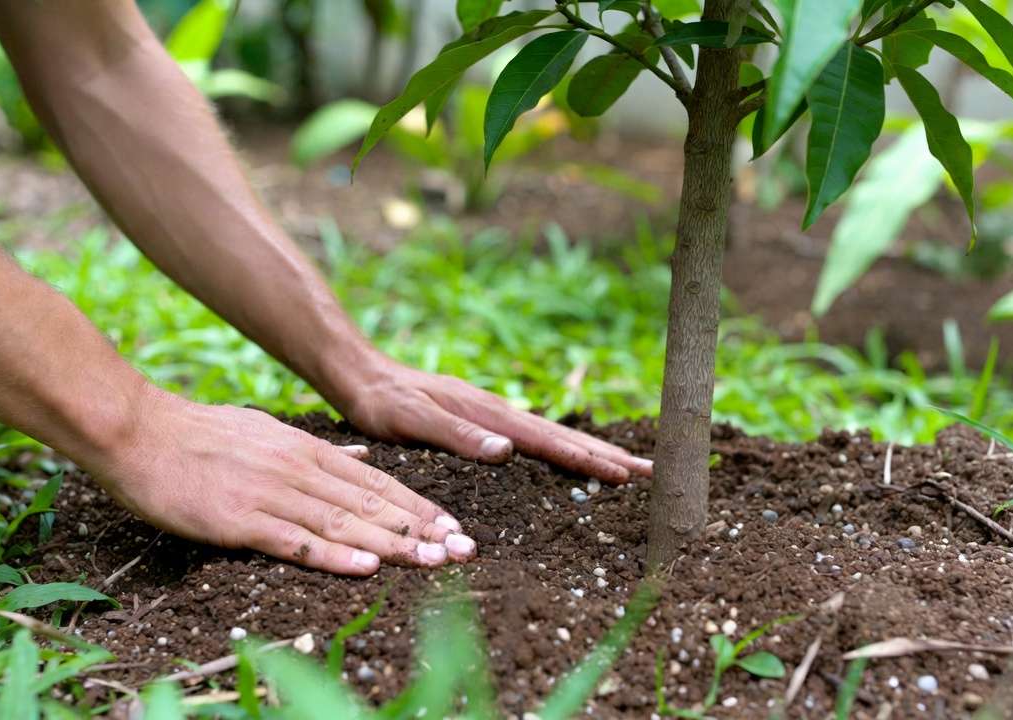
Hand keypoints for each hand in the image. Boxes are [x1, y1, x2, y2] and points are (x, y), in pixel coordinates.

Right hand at [91, 388, 475, 574]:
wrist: (138, 431)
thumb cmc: (200, 435)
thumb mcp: (268, 430)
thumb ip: (317, 448)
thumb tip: (361, 456)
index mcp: (306, 450)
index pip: (378, 482)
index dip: (420, 506)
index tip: (455, 527)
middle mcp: (298, 469)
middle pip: (373, 504)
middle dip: (423, 530)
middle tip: (464, 551)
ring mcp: (270, 494)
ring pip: (345, 522)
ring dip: (394, 545)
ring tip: (435, 563)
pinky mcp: (239, 519)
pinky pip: (295, 541)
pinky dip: (334, 555)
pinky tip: (367, 567)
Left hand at [338, 360, 652, 482]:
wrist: (359, 373)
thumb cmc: (380, 402)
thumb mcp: (411, 422)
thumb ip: (457, 437)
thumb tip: (507, 452)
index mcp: (488, 414)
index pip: (549, 441)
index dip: (588, 459)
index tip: (627, 475)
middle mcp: (497, 412)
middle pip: (563, 435)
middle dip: (608, 454)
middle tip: (653, 472)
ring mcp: (492, 413)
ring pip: (552, 434)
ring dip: (591, 450)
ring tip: (627, 467)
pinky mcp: (482, 418)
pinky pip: (534, 435)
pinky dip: (562, 447)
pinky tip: (570, 456)